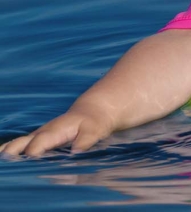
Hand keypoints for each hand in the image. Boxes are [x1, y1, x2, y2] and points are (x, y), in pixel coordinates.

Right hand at [0, 104, 116, 157]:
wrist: (91, 113)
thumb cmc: (93, 123)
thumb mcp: (94, 130)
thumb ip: (85, 141)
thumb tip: (75, 152)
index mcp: (54, 132)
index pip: (38, 144)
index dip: (33, 154)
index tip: (28, 162)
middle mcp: (41, 134)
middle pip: (20, 143)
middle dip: (11, 153)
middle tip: (4, 164)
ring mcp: (37, 137)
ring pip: (16, 144)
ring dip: (7, 153)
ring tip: (0, 163)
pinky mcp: (38, 140)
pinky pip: (19, 146)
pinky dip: (11, 152)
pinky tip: (4, 161)